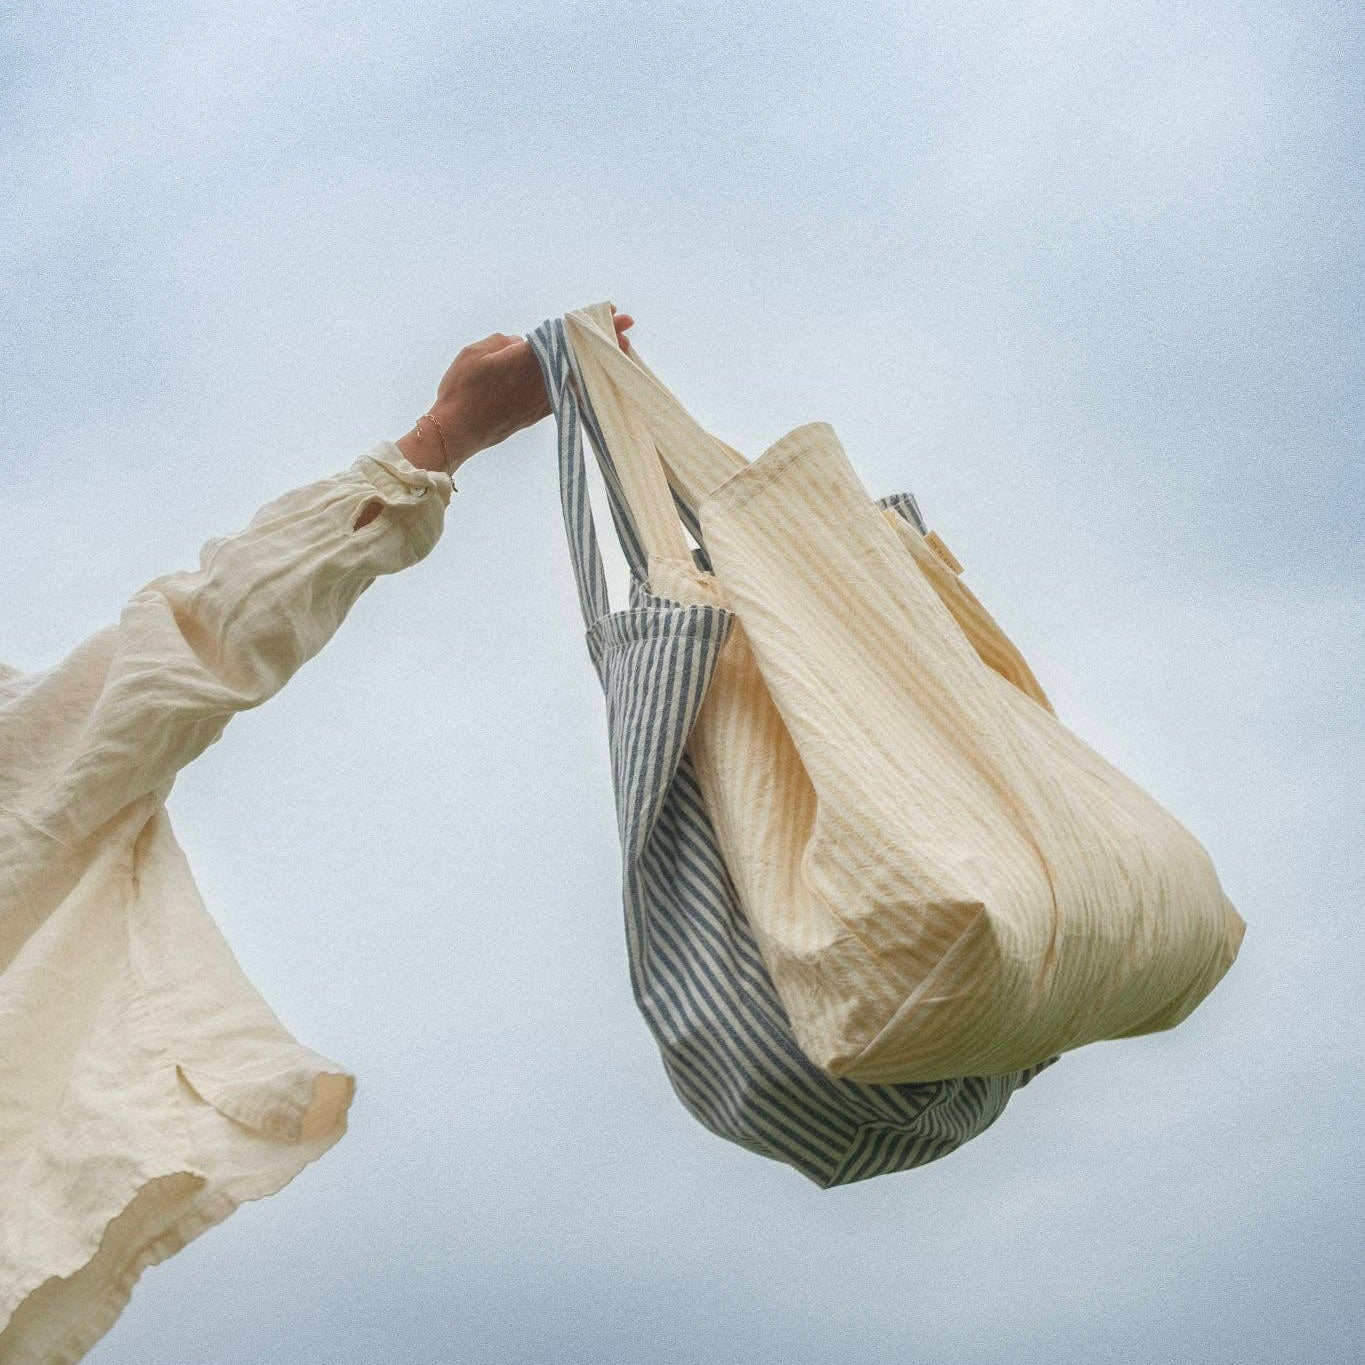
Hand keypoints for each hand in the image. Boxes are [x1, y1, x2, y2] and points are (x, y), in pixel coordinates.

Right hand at [394, 306, 634, 476]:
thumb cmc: (461, 391)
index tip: (612, 314)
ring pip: (577, 376)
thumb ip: (504, 342)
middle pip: (578, 355)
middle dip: (603, 340)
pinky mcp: (539, 414)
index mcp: (526, 359)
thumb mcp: (476, 352)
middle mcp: (540, 380)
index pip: (565, 337)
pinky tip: (592, 379)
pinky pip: (567, 393)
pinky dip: (583, 382)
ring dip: (597, 361)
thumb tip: (521, 345)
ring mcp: (542, 399)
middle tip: (628, 325)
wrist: (457, 433)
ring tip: (620, 349)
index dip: (589, 325)